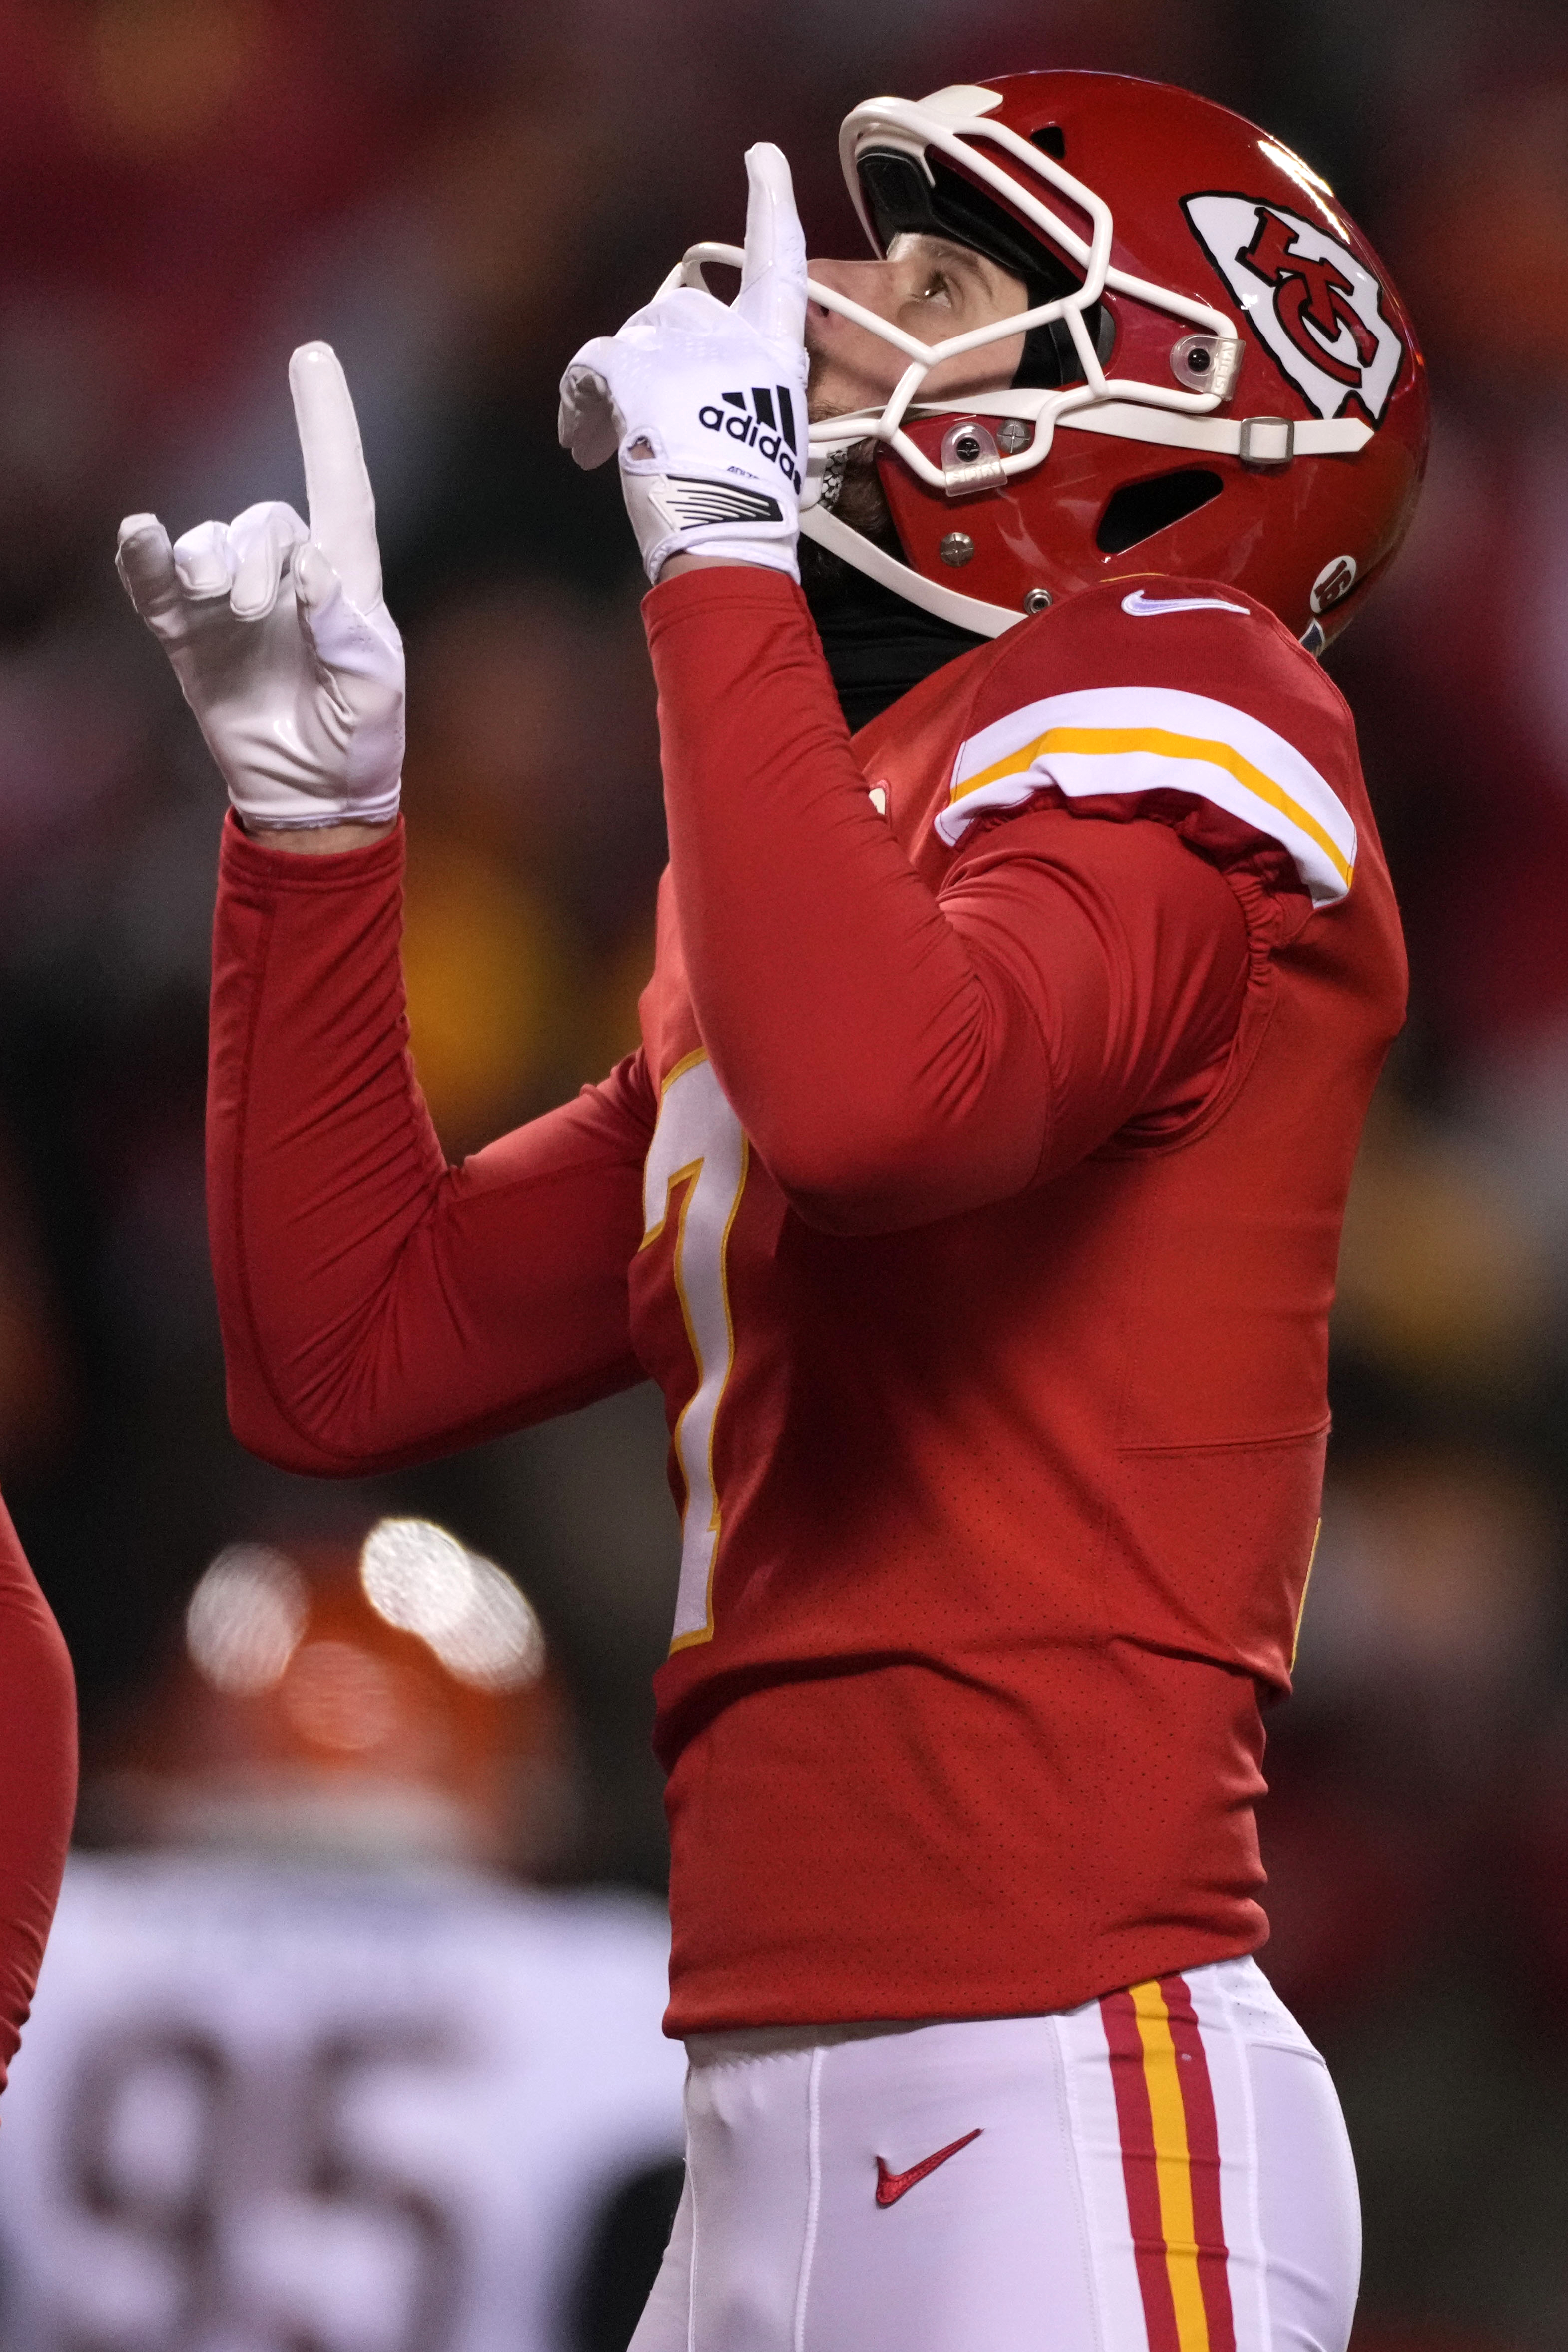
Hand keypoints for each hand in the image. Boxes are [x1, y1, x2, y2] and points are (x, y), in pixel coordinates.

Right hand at [116, 345, 403, 830]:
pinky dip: (145, 557)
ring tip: (222, 604)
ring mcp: (232, 604)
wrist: (314, 795)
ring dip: (214, 560)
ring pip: (215, 545)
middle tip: (255, 607)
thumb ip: (348, 628)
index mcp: (346, 582)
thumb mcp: (375, 688)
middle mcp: (287, 578)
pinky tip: (139, 536)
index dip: (327, 424)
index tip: (312, 354)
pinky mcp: (188, 635)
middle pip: (267, 521)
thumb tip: (309, 570)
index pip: (341, 488)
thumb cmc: (361, 739)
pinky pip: (159, 584)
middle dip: (258, 553)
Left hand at [559, 143, 807, 583]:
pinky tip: (577, 442)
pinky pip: (588, 369)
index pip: (779, 262)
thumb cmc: (748, 501)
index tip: (762, 157)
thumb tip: (696, 393)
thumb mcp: (769, 432)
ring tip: (608, 450)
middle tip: (645, 424)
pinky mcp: (635, 367)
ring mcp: (683, 345)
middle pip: (678, 313)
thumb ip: (742, 388)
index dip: (772, 206)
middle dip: (655, 365)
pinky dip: (577, 405)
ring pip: (631, 344)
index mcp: (777, 347)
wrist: (723, 532)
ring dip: (615, 394)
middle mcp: (734, 332)